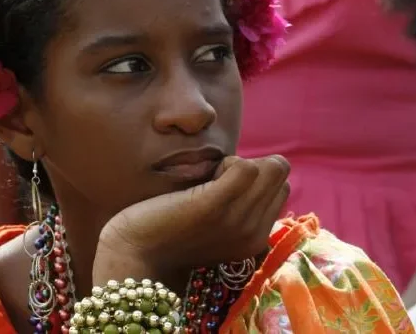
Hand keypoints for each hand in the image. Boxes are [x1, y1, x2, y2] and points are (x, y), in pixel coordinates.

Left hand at [95, 155, 289, 282]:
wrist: (134, 254)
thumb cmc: (168, 229)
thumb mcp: (214, 220)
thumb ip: (238, 202)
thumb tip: (253, 167)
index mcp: (256, 240)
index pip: (281, 186)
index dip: (254, 177)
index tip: (223, 188)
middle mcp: (255, 235)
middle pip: (278, 174)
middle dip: (250, 167)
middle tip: (215, 183)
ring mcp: (238, 222)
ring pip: (268, 168)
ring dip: (235, 163)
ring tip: (207, 182)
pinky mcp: (215, 206)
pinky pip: (246, 167)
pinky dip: (225, 162)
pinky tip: (202, 179)